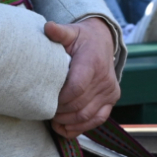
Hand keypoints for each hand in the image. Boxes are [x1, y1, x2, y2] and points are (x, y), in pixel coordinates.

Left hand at [44, 18, 119, 138]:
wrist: (103, 42)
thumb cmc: (82, 39)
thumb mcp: (71, 32)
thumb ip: (59, 32)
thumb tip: (48, 27)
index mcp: (92, 63)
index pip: (76, 87)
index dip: (59, 98)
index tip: (44, 99)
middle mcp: (104, 79)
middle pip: (79, 105)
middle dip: (59, 111)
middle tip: (43, 111)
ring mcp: (110, 91)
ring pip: (87, 115)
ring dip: (67, 122)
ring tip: (51, 119)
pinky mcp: (112, 99)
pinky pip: (97, 120)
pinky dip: (80, 128)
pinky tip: (63, 128)